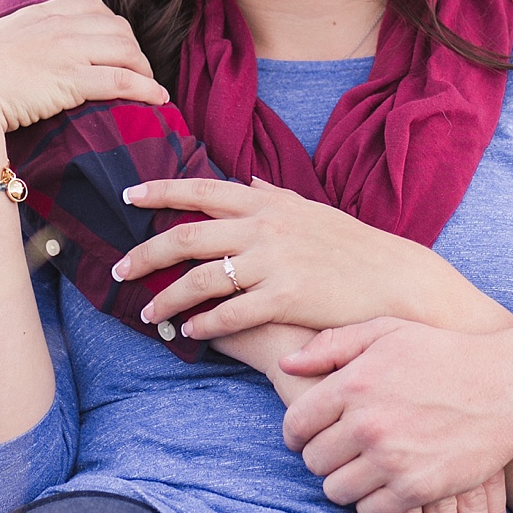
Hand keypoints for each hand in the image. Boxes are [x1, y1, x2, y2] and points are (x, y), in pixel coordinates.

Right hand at [0, 0, 167, 135]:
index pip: (92, 7)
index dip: (112, 27)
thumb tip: (20, 56)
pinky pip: (124, 80)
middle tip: (139, 71)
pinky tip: (158, 99)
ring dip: (145, 70)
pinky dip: (148, 88)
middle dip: (134, 49)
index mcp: (39, 14)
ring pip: (127, 52)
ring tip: (151, 86)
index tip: (117, 47)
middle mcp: (58, 26)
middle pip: (118, 28)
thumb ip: (16, 41)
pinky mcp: (73, 80)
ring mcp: (68, 51)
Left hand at [115, 179, 510, 338]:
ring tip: (148, 312)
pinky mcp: (284, 296)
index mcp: (268, 204)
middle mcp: (264, 227)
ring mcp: (273, 262)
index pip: (202, 191)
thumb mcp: (312, 211)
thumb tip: (247, 180)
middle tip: (119, 269)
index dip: (161, 191)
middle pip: (188, 236)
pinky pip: (230, 313)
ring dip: (168, 298)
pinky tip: (190, 332)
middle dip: (146, 254)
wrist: (393, 278)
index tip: (128, 195)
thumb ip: (274, 196)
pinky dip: (204, 323)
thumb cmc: (352, 246)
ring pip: (201, 279)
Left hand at [278, 318, 512, 512]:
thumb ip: (333, 345)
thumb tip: (287, 365)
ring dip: (346, 479)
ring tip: (366, 462)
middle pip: (313, 461)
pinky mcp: (416, 489)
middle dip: (324, 454)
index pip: (296, 425)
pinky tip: (389, 477)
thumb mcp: (388, 331)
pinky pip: (370, 510)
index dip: (298, 431)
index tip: (312, 431)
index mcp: (355, 383)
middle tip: (345, 445)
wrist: (507, 387)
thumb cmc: (444, 354)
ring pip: (336, 490)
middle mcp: (369, 424)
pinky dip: (375, 499)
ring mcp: (392, 460)